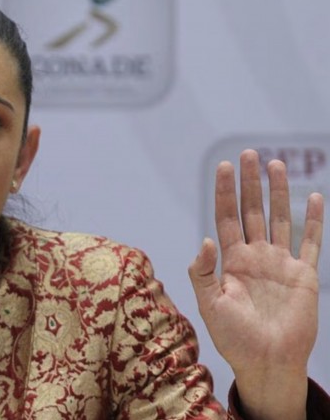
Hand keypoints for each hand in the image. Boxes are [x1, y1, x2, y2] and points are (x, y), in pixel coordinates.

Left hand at [188, 149, 323, 419]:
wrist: (265, 362)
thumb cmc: (233, 337)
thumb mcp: (209, 304)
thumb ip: (203, 272)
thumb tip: (205, 239)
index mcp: (230, 261)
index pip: (225, 218)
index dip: (224, 192)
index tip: (224, 166)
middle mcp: (255, 256)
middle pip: (251, 211)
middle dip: (250, 183)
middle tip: (249, 153)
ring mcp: (280, 263)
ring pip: (279, 219)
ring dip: (278, 192)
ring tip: (275, 165)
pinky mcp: (304, 275)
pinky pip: (311, 242)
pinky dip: (314, 220)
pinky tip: (314, 197)